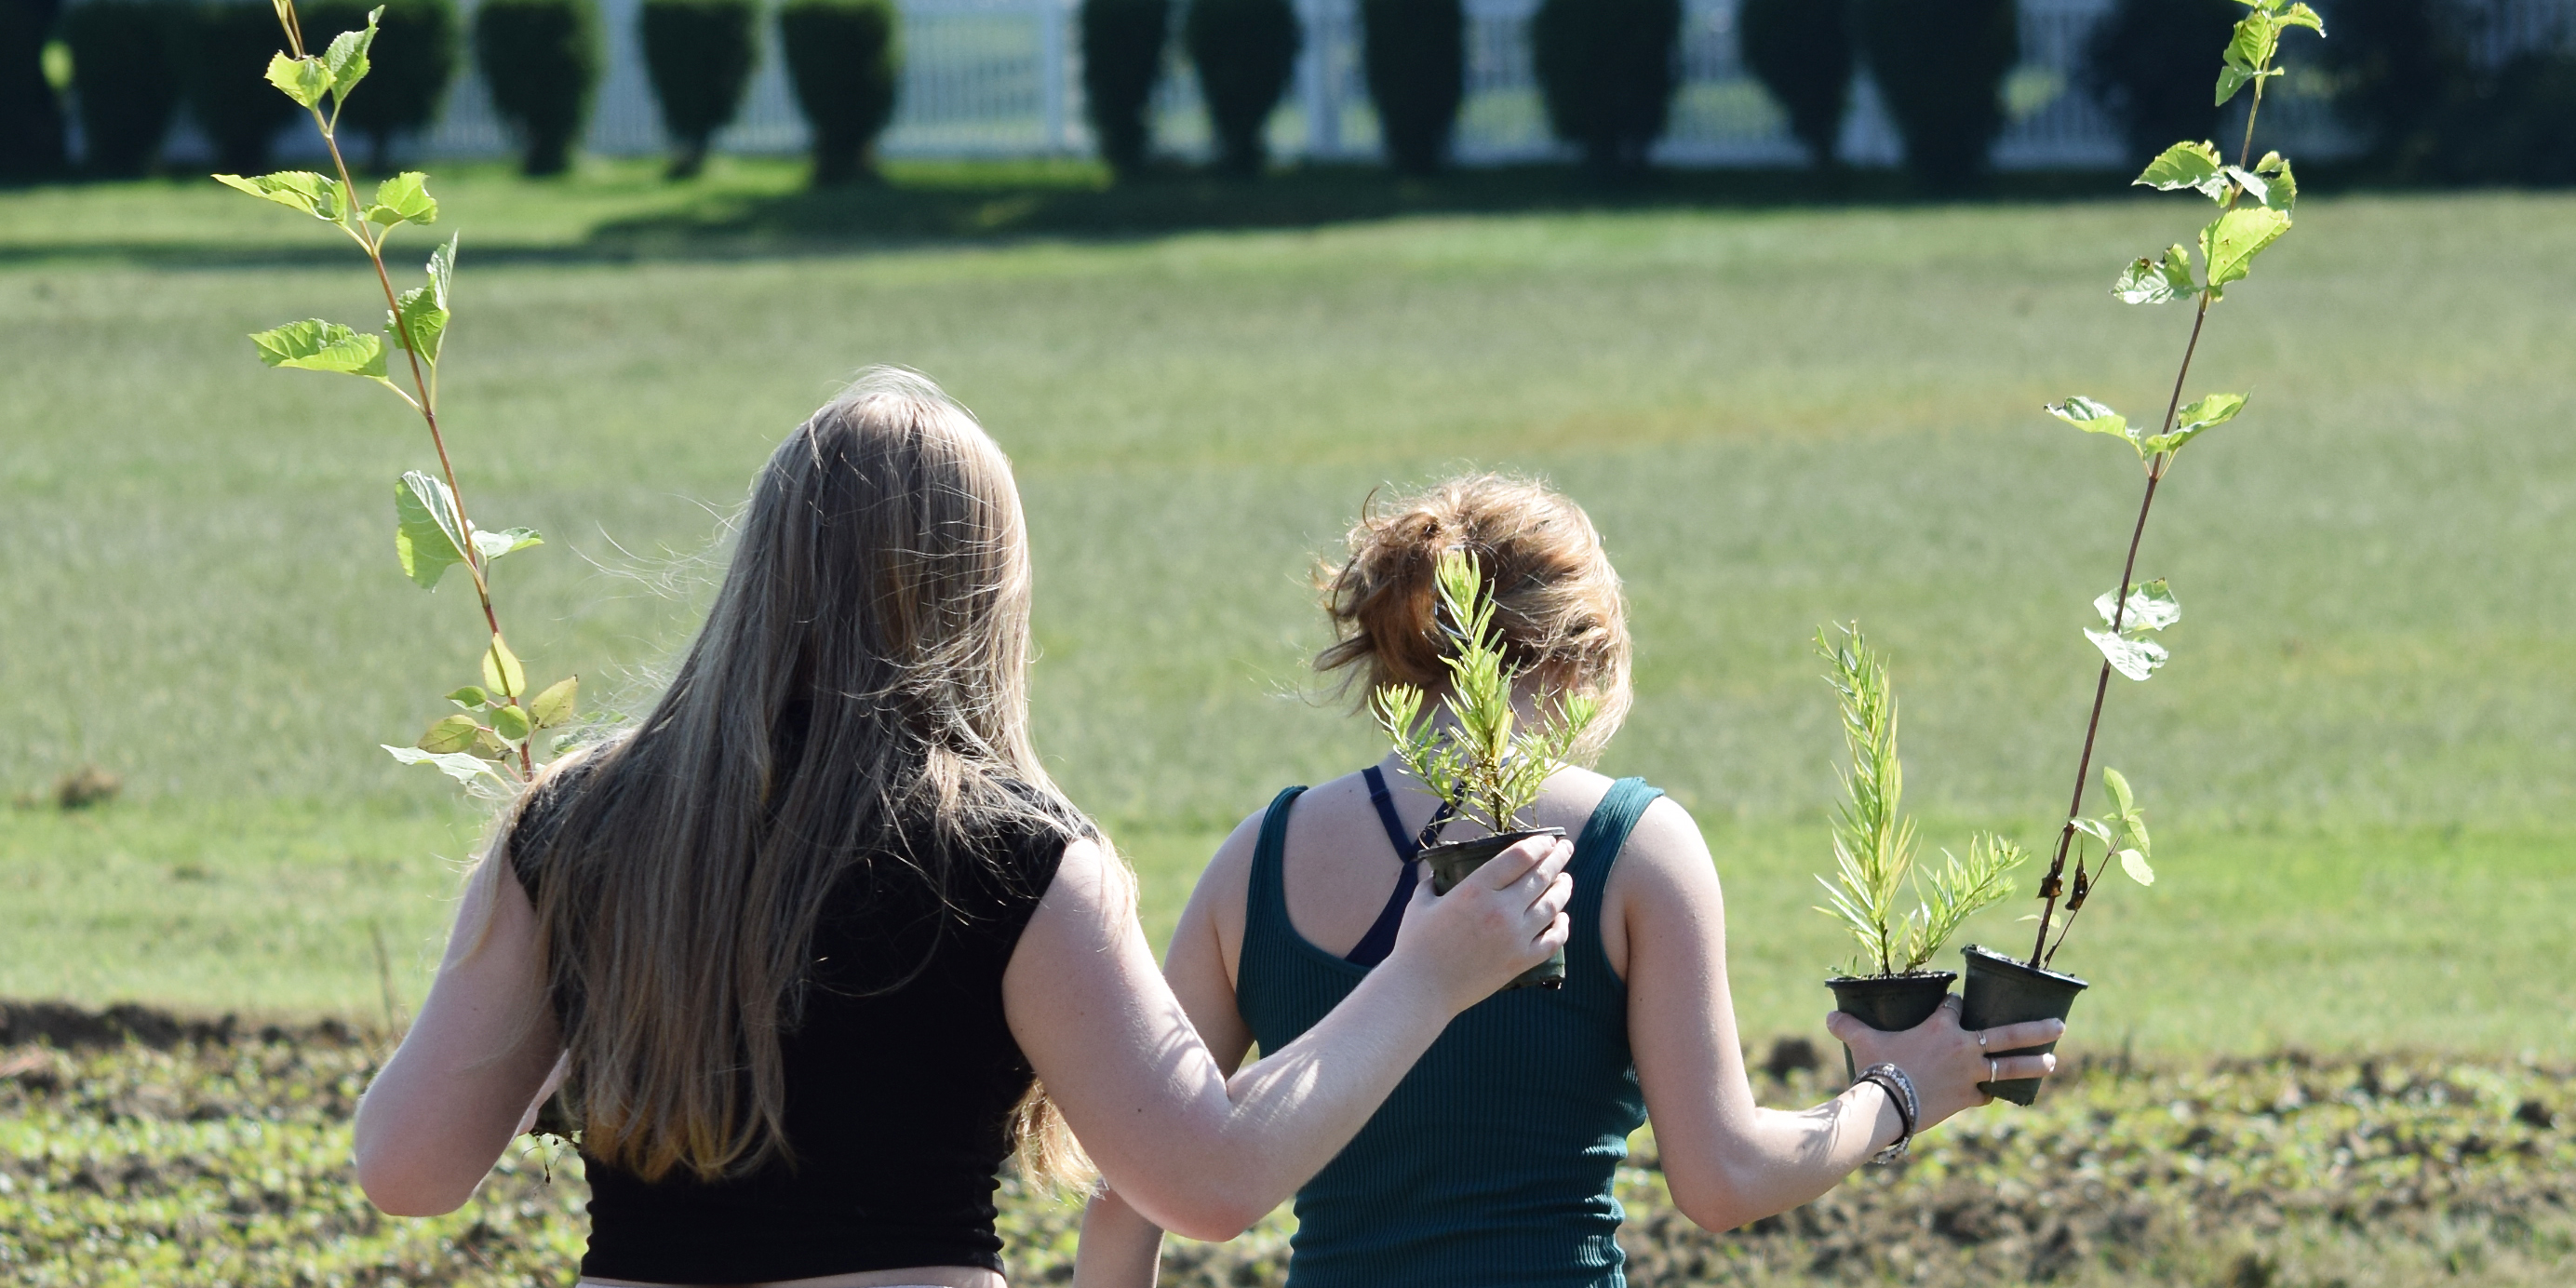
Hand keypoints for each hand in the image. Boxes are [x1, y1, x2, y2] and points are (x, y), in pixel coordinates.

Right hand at [1384, 835, 1573, 1014]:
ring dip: (1563, 888)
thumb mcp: (1420, 903)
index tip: (1546, 840)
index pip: (1519, 857)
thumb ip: (1432, 883)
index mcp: (1476, 889)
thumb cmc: (1415, 945)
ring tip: (1565, 879)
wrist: (1422, 989)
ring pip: (1552, 905)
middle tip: (1565, 848)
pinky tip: (1562, 918)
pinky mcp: (1520, 962)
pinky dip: (1562, 926)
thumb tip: (1436, 873)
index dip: (1538, 844)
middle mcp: (1501, 909)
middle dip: (1557, 858)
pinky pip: (1553, 940)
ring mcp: (1514, 937)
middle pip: (1541, 876)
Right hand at [1825, 996, 2064, 1130]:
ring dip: (2033, 1062)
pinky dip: (1993, 1095)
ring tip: (2053, 1060)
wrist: (1885, 1103)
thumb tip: (1828, 1020)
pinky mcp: (1966, 1099)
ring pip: (2010, 1066)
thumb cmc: (1875, 1067)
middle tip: (2059, 1025)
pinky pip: (1986, 1095)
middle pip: (2007, 1033)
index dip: (1956, 1005)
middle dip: (2035, 1028)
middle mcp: (1963, 1047)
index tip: (1956, 1007)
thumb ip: (1849, 1026)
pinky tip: (2004, 1095)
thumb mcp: (1862, 1041)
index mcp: (1940, 1026)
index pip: (1957, 1006)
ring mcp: (1969, 1074)